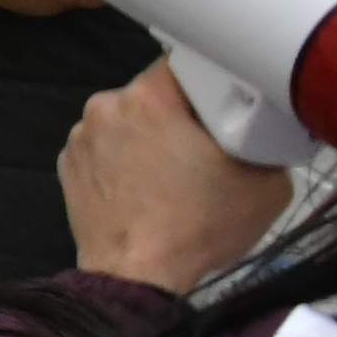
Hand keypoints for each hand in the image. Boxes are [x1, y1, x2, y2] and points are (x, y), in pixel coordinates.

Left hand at [60, 61, 291, 292]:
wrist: (138, 275)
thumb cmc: (196, 229)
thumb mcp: (265, 180)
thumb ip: (266, 138)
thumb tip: (267, 126)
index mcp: (149, 97)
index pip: (186, 62)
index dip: (214, 80)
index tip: (228, 103)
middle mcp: (106, 107)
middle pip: (156, 92)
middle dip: (184, 112)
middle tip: (209, 145)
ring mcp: (82, 136)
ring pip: (130, 120)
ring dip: (152, 136)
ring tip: (178, 174)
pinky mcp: (70, 163)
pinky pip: (108, 146)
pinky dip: (127, 159)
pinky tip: (149, 187)